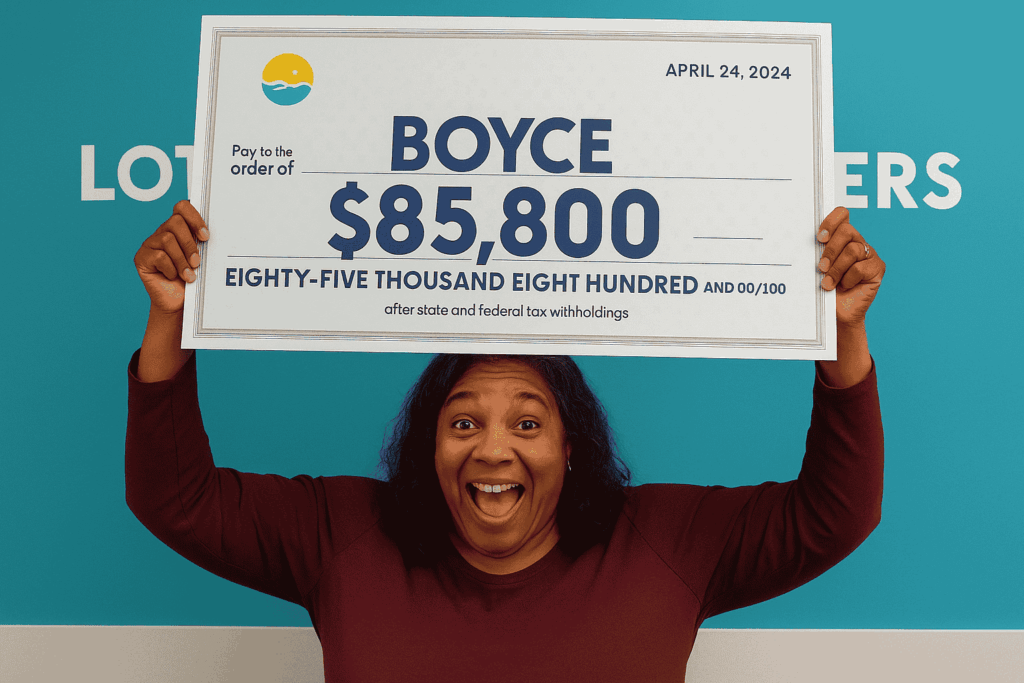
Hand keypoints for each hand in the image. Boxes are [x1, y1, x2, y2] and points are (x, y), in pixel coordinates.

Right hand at [134, 200, 208, 313]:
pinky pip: (158, 256)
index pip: (182, 207)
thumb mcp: (201, 258)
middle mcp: (162, 232)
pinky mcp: (141, 258)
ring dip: (182, 260)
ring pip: (167, 239)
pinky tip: (173, 276)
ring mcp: (150, 244)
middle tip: (197, 261)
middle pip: (174, 222)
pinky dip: (170, 268)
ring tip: (189, 275)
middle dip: (189, 243)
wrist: (178, 302)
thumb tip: (209, 234)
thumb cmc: (191, 278)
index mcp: (178, 229)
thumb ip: (201, 243)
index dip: (194, 218)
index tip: (205, 237)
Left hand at [816, 207, 885, 326]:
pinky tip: (845, 286)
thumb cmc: (825, 288)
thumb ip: (818, 252)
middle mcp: (858, 242)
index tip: (819, 238)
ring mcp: (869, 255)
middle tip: (821, 267)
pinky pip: (860, 267)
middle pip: (847, 231)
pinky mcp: (877, 268)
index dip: (831, 222)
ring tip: (828, 283)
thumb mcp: (819, 267)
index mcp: (842, 238)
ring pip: (852, 250)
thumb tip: (810, 242)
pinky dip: (848, 279)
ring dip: (836, 269)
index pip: (842, 215)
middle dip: (831, 249)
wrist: (837, 313)